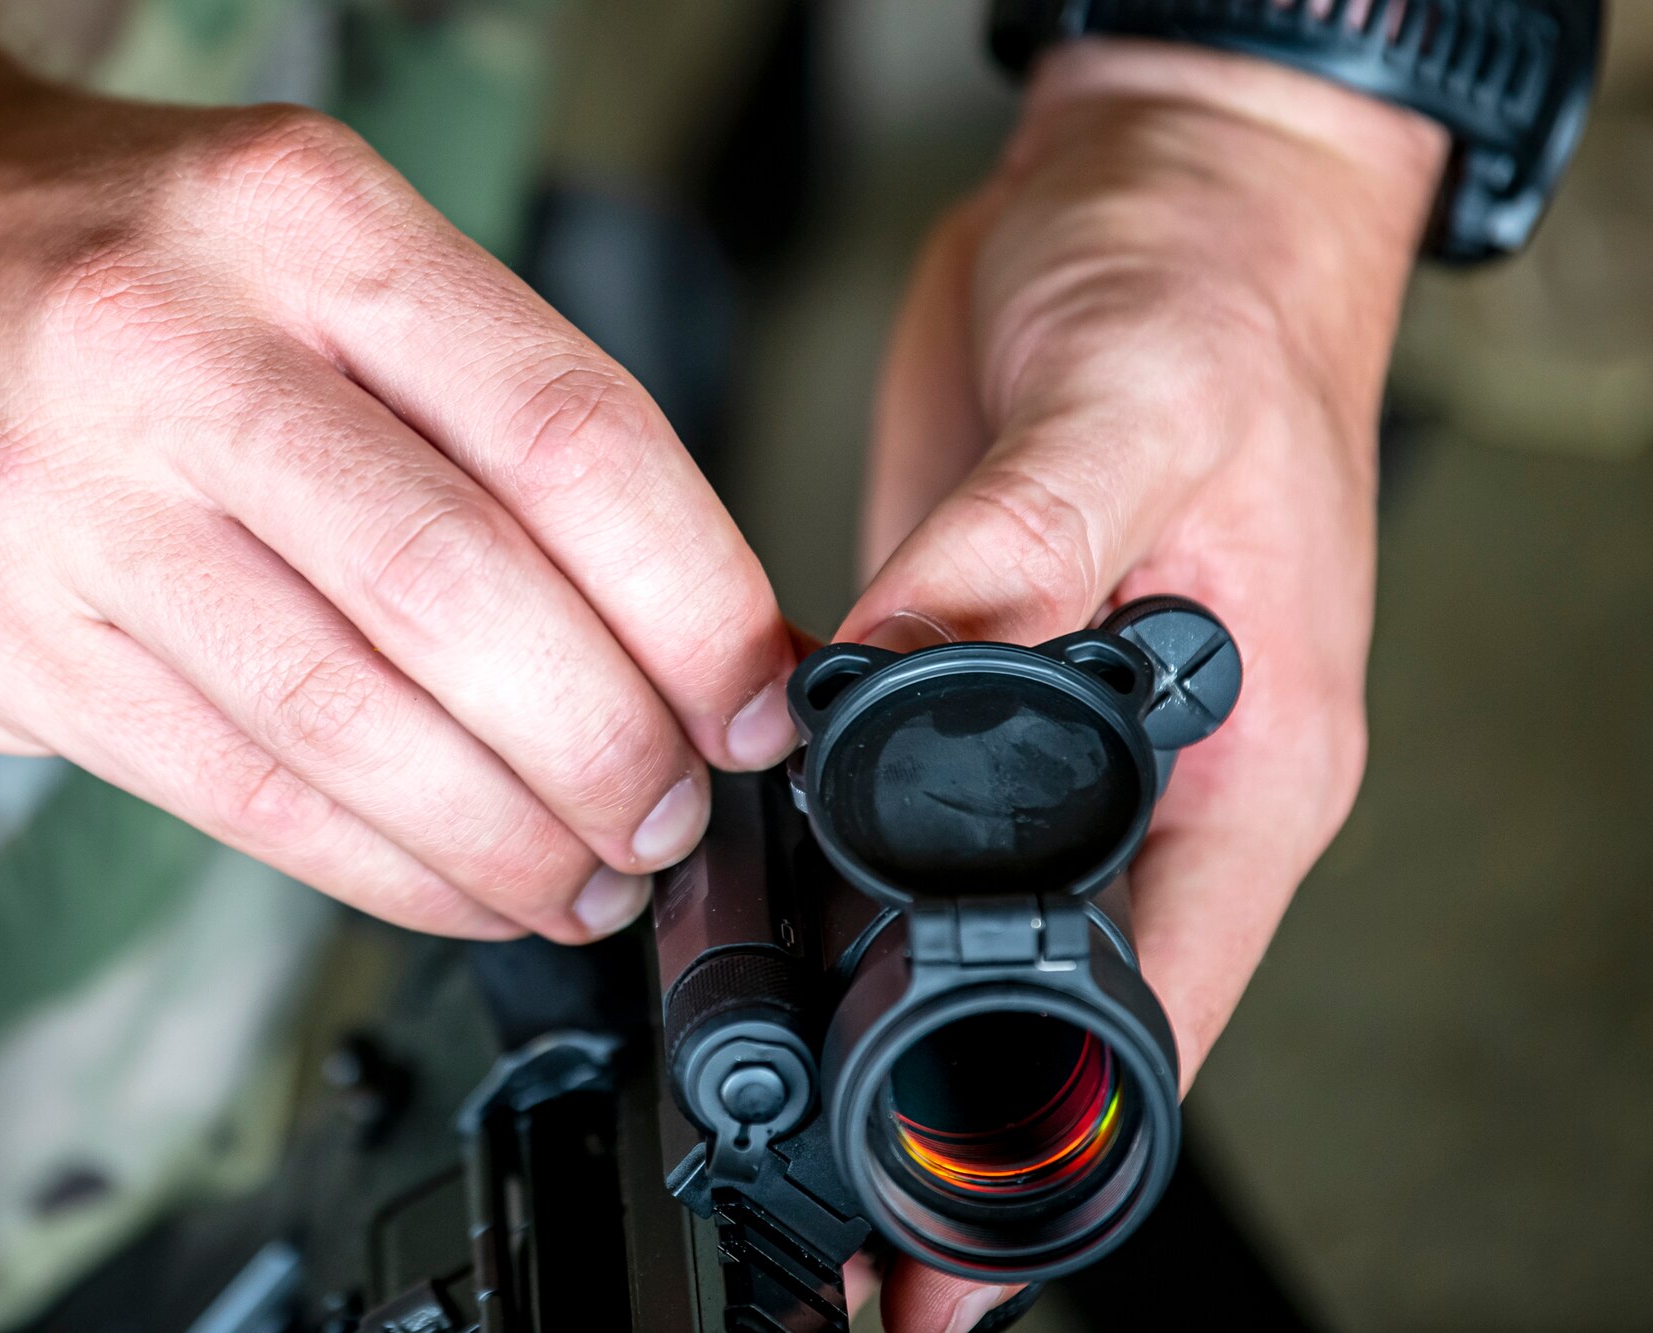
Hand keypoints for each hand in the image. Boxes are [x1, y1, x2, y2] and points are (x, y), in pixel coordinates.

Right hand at [0, 8, 798, 942]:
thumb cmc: (126, 260)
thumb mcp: (320, 255)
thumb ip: (490, 417)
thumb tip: (689, 628)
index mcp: (308, 224)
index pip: (567, 430)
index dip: (695, 600)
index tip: (757, 701)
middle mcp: (176, 345)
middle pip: (467, 595)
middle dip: (612, 747)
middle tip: (673, 813)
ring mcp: (65, 496)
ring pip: (351, 719)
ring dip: (510, 835)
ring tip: (592, 878)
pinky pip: (240, 791)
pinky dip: (387, 867)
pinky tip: (467, 888)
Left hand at [840, 41, 1446, 1331]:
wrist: (1163, 194)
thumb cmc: (1214, 293)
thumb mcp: (1138, 408)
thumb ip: (1022, 556)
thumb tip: (904, 671)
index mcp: (1245, 759)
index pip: (1159, 1009)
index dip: (1046, 1142)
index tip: (952, 1258)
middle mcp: (1154, 774)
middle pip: (1062, 1006)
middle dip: (951, 1118)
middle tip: (842, 1229)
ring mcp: (1056, 731)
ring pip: (974, 924)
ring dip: (891, 1014)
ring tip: (780, 1102)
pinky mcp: (971, 666)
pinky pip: (905, 812)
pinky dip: (844, 876)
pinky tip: (767, 909)